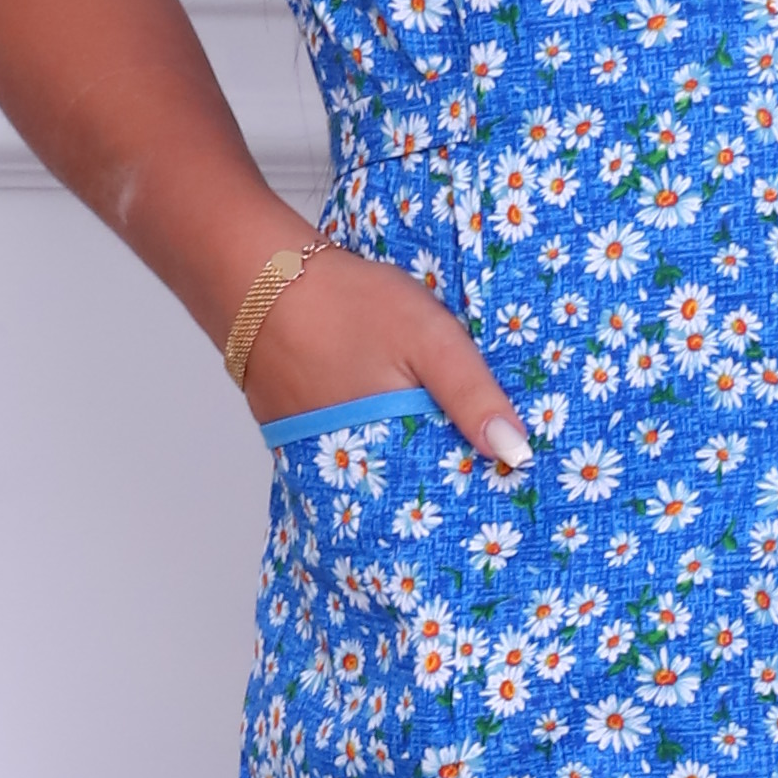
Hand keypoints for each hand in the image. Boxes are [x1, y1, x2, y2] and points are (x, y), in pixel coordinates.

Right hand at [236, 243, 530, 469]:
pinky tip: (395, 426)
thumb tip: (517, 453)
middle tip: (487, 474)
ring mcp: (316, 456)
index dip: (475, 493)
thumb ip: (472, 395)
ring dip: (407, 466)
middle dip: (443, 483)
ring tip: (447, 452)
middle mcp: (347, 468)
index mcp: (386, 453)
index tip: (511, 492)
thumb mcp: (429, 339)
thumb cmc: (344, 303)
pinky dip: (373, 446)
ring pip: (376, 474)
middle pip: (407, 492)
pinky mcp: (296, 438)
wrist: (260, 280)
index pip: (440, 498)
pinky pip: (346, 455)